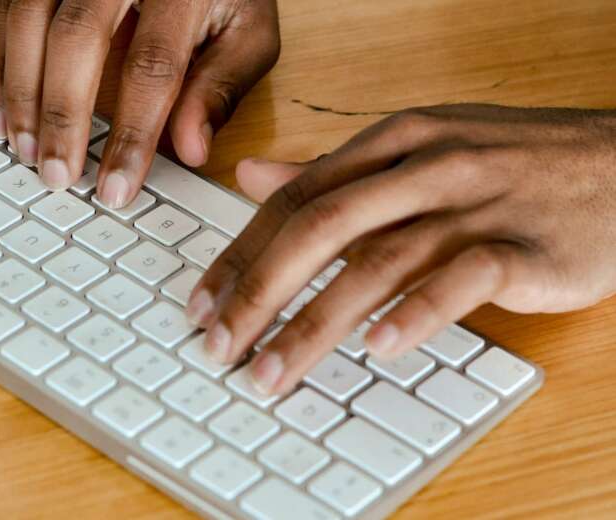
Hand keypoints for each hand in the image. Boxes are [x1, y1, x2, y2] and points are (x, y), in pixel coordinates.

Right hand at [0, 0, 279, 206]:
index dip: (132, 132)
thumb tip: (192, 149)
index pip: (153, 65)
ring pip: (27, 19)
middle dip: (63, 115)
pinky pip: (0, 9)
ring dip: (19, 92)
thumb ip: (221, 85)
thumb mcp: (245, 30)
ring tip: (24, 151)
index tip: (117, 186)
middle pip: (77, 38)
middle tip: (57, 176)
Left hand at [187, 104, 615, 394]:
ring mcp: (475, 203)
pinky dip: (416, 314)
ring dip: (316, 322)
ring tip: (274, 369)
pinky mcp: (524, 246)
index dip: (240, 253)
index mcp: (391, 142)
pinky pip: (462, 280)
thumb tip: (252, 176)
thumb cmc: (509, 164)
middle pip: (320, 228)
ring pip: (379, 263)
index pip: (295, 199)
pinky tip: (376, 348)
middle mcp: (424, 166)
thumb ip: (331, 170)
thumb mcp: (415, 150)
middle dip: (259, 291)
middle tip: (220, 345)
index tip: (203, 302)